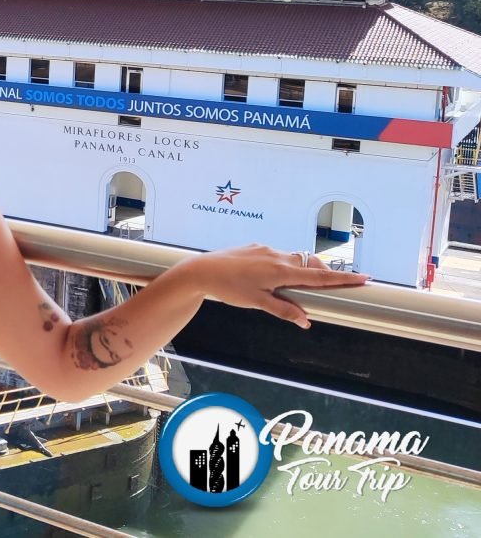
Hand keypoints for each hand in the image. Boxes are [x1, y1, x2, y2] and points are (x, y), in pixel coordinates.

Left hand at [183, 243, 368, 328]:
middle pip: (311, 265)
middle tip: (334, 286)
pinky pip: (278, 256)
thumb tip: (306, 320)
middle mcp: (277, 257)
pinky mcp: (256, 247)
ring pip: (294, 259)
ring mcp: (266, 250)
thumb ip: (283, 310)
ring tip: (299, 286)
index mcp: (281, 271)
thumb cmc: (229, 288)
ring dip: (302, 270)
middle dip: (324, 274)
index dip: (343, 279)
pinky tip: (271, 277)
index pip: (320, 276)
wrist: (202, 270)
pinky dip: (285, 266)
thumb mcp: (257, 303)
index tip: (365, 278)